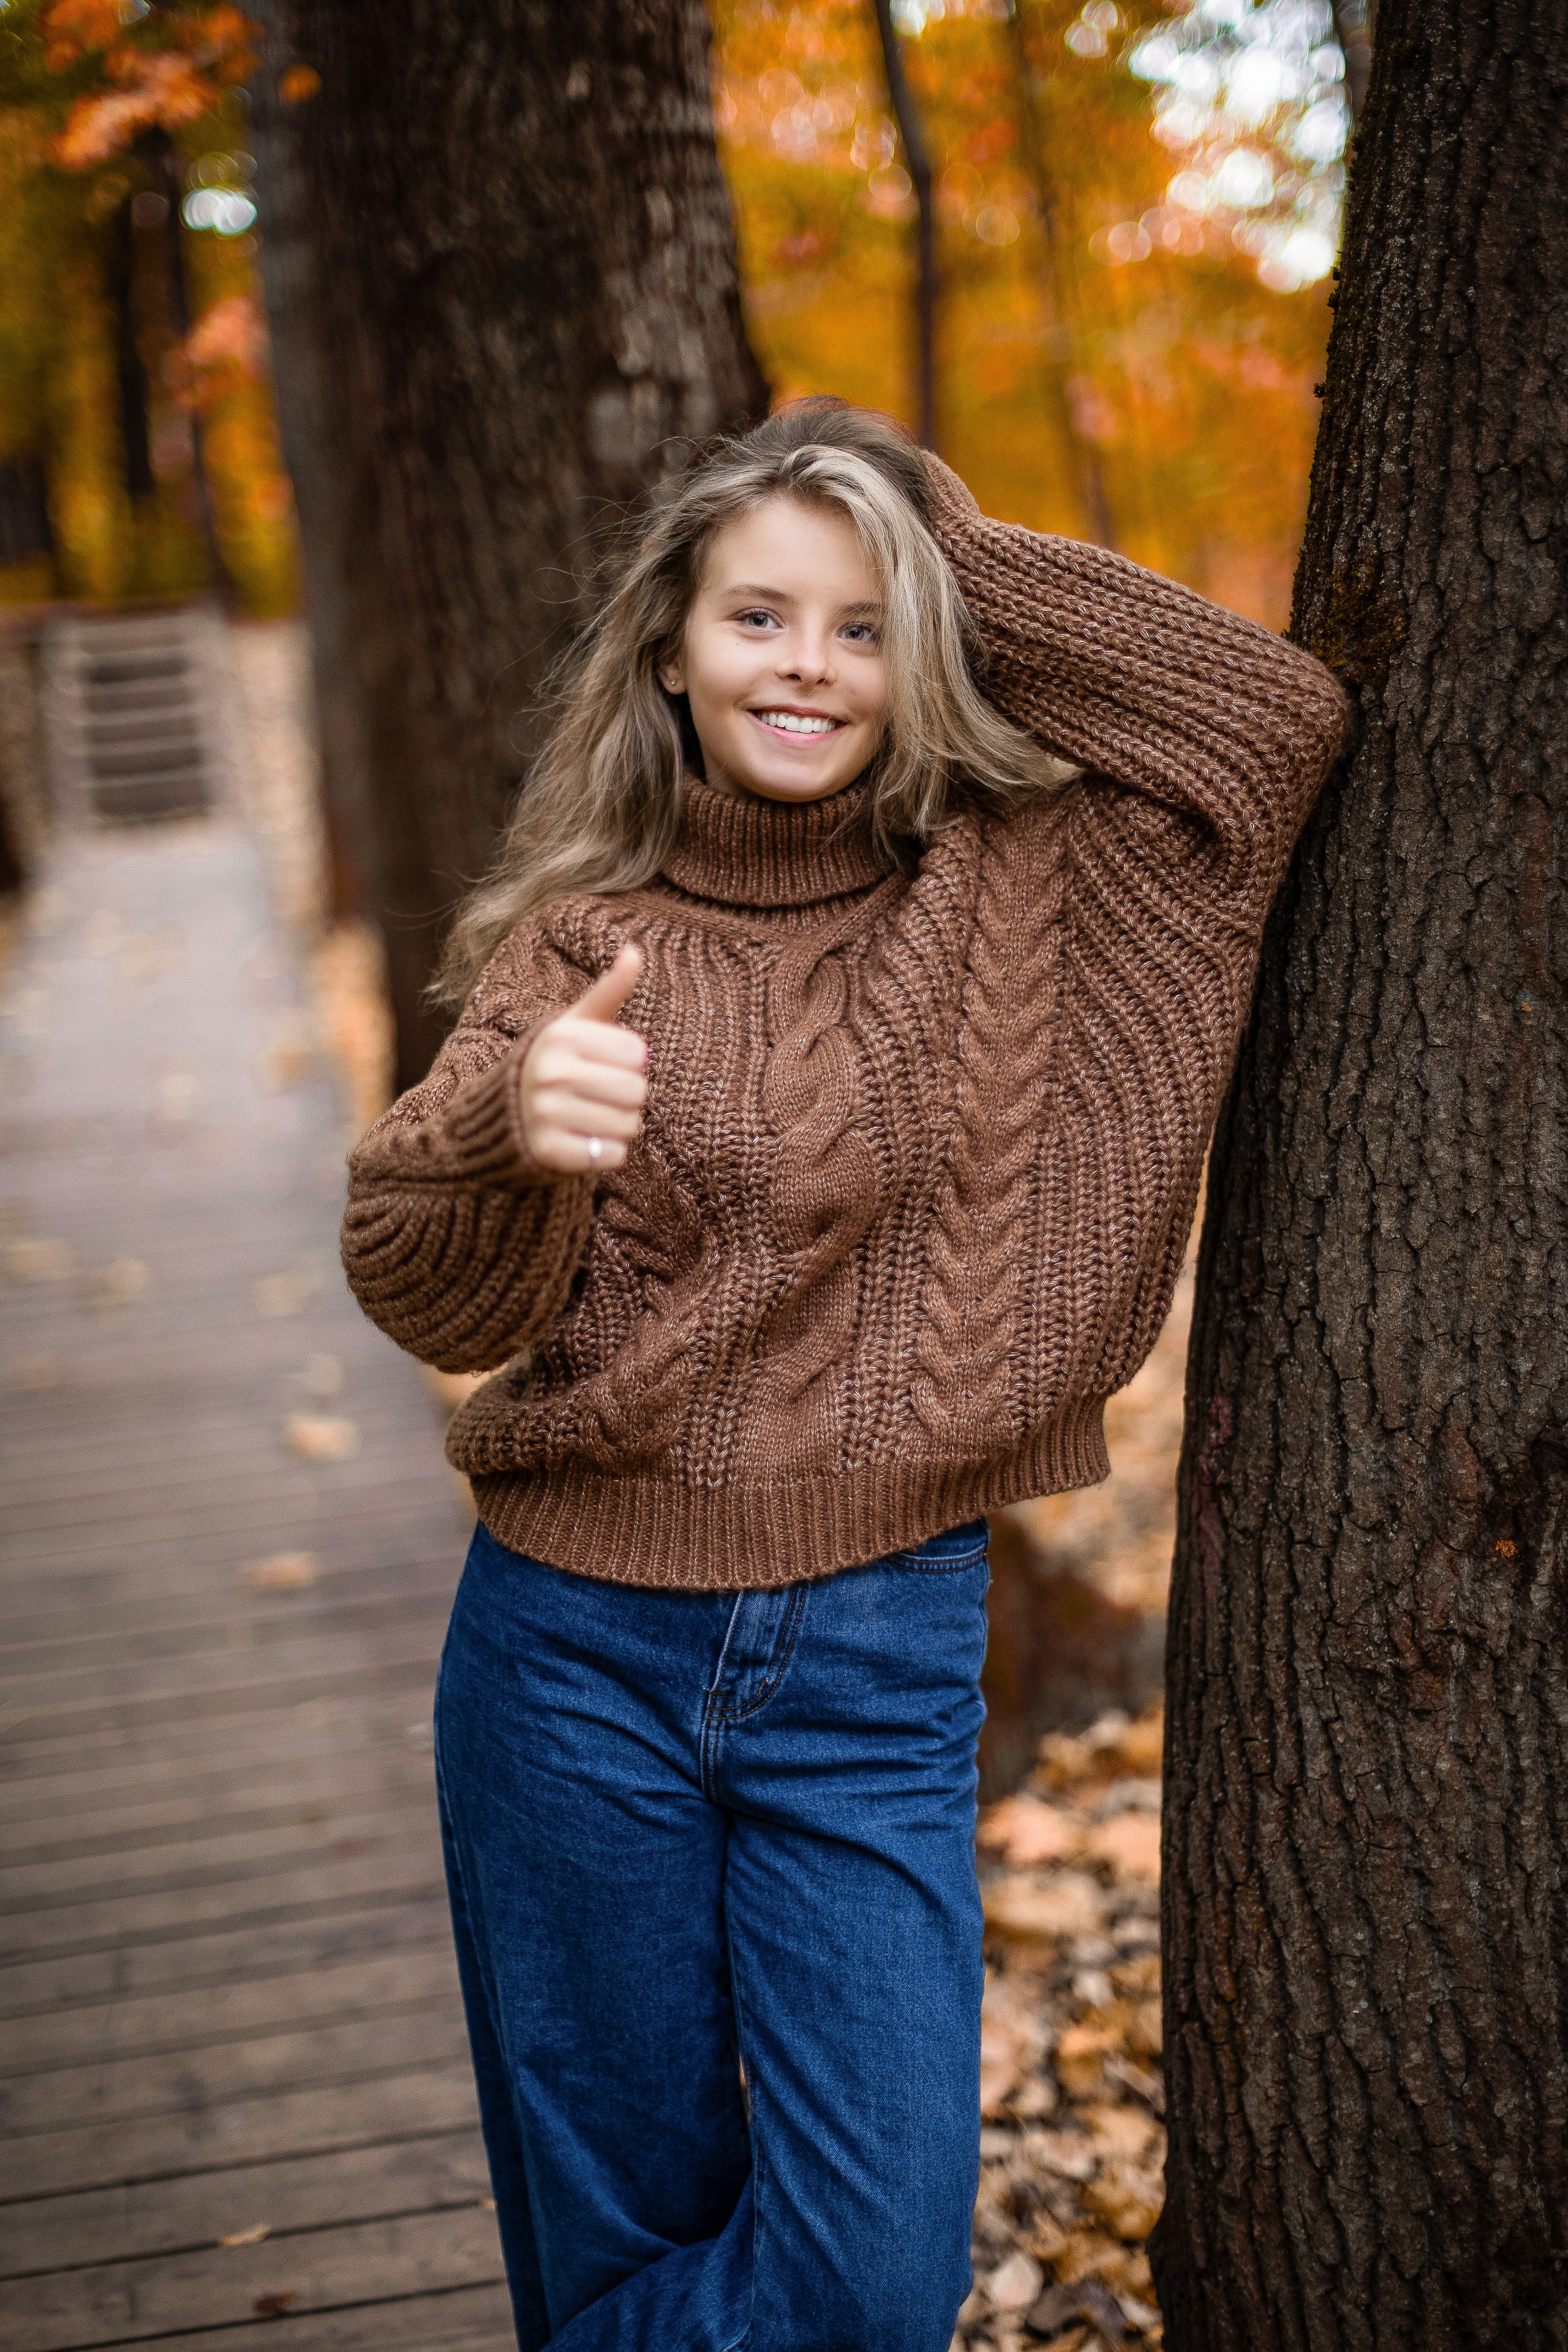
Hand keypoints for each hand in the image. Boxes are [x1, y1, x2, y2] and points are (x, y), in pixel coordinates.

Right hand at [518, 945, 647, 1174]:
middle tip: (602, 1096)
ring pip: (629, 1126)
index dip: (630, 1062)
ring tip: (594, 1118)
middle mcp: (549, 1072)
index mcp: (560, 1035)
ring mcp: (545, 1113)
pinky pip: (613, 1156)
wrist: (503, 1117)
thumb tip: (636, 950)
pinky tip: (586, 1141)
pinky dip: (609, 1153)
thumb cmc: (554, 1062)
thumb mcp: (575, 1024)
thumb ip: (609, 990)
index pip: (638, 1052)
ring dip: (622, 1127)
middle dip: (630, 1098)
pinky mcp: (547, 1152)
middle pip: (637, 1091)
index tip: (603, 1063)